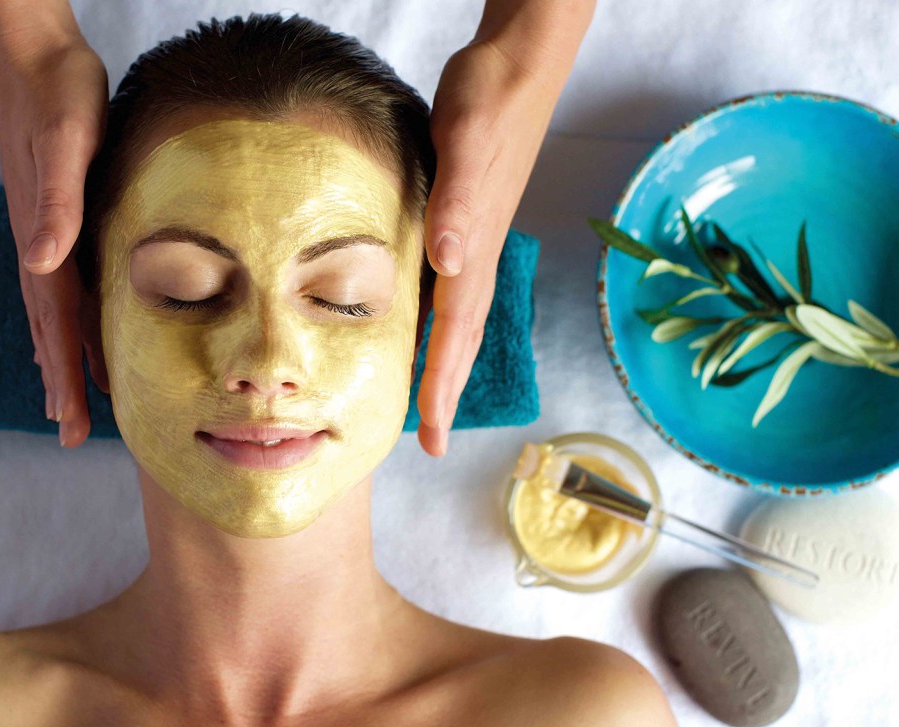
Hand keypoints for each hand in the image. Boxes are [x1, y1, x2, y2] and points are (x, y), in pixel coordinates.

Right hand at [0, 15, 108, 446]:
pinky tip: (74, 335)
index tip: (68, 422)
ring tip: (71, 401)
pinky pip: (63, 287)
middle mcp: (41, 246)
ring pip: (55, 315)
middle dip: (62, 385)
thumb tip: (42, 263)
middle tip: (68, 434)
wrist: (39, 58)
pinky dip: (68, 321)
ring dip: (62, 359)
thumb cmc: (60, 96)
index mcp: (46, 239)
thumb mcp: (67, 145)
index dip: (64, 376)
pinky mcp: (56, 220)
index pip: (56, 324)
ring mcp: (45, 235)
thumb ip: (57, 204)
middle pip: (52, 331)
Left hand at [418, 0, 592, 455]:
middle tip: (429, 442)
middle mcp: (475, 256)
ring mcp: (474, 242)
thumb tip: (449, 262)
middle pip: (459, 340)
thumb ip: (457, 202)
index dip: (442, 388)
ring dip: (445, 365)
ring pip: (457, 321)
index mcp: (473, 250)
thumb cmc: (490, 100)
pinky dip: (440, 323)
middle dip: (446, 394)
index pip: (454, 335)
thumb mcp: (466, 143)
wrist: (517, 66)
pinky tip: (426, 327)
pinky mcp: (468, 224)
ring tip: (430, 403)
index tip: (432, 438)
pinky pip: (452, 292)